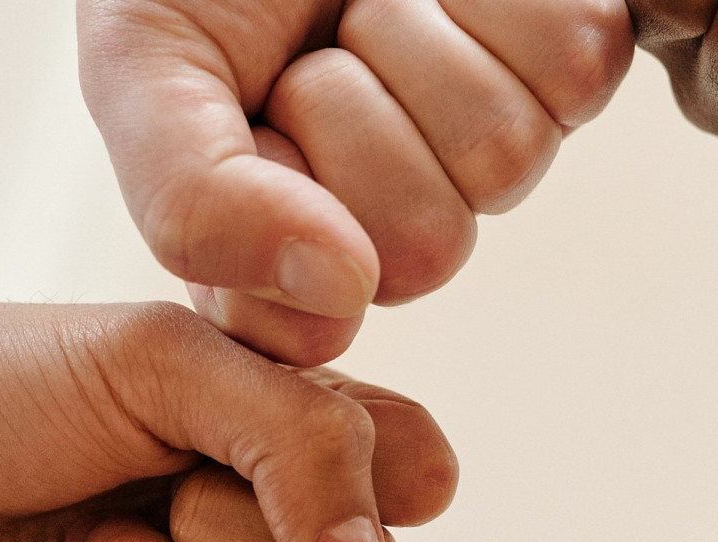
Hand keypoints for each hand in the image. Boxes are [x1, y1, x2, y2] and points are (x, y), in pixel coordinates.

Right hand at [78, 0, 633, 364]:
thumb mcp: (144, 65)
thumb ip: (192, 202)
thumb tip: (343, 301)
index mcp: (285, 255)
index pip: (314, 324)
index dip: (278, 217)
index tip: (254, 116)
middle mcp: (396, 226)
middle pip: (426, 250)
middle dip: (351, 108)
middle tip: (318, 40)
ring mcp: (491, 152)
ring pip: (504, 159)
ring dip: (418, 42)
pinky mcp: (571, 66)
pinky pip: (573, 69)